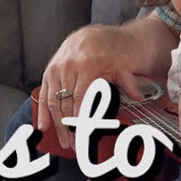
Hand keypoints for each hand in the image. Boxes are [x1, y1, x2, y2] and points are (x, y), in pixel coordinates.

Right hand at [38, 25, 143, 148]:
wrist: (91, 35)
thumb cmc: (107, 52)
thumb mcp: (120, 65)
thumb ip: (128, 82)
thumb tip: (138, 96)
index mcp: (87, 66)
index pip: (81, 101)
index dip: (82, 121)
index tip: (85, 137)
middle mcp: (68, 68)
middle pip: (67, 105)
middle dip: (71, 128)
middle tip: (77, 146)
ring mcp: (56, 70)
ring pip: (54, 103)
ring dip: (58, 125)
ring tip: (65, 142)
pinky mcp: (49, 72)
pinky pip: (44, 94)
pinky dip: (42, 112)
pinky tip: (43, 127)